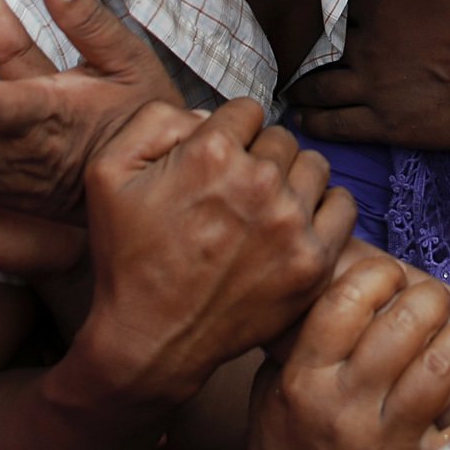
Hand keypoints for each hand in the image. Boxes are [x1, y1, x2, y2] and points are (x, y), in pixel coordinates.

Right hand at [66, 100, 353, 408]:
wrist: (151, 338)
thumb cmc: (127, 256)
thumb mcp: (107, 172)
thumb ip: (154, 120)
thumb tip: (206, 114)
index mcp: (211, 152)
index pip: (246, 111)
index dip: (228, 135)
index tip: (215, 164)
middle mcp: (258, 182)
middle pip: (281, 138)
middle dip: (259, 156)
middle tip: (235, 192)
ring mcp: (291, 224)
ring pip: (314, 166)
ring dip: (292, 179)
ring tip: (264, 207)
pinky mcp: (313, 262)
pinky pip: (343, 206)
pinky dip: (323, 209)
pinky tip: (296, 222)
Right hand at [238, 254, 449, 449]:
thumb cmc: (286, 435)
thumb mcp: (274, 377)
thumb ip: (308, 329)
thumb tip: (355, 271)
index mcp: (306, 379)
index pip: (346, 303)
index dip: (378, 274)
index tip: (391, 273)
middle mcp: (347, 408)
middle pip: (402, 328)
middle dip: (431, 295)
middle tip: (440, 292)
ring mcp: (387, 441)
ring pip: (442, 368)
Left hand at [286, 0, 449, 148]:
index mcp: (383, 10)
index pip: (341, 5)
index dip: (334, 8)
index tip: (328, 13)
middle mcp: (368, 49)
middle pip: (320, 47)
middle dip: (306, 48)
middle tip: (292, 53)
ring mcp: (373, 89)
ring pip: (319, 88)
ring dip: (300, 87)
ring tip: (289, 89)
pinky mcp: (385, 125)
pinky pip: (337, 125)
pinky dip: (314, 123)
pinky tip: (301, 120)